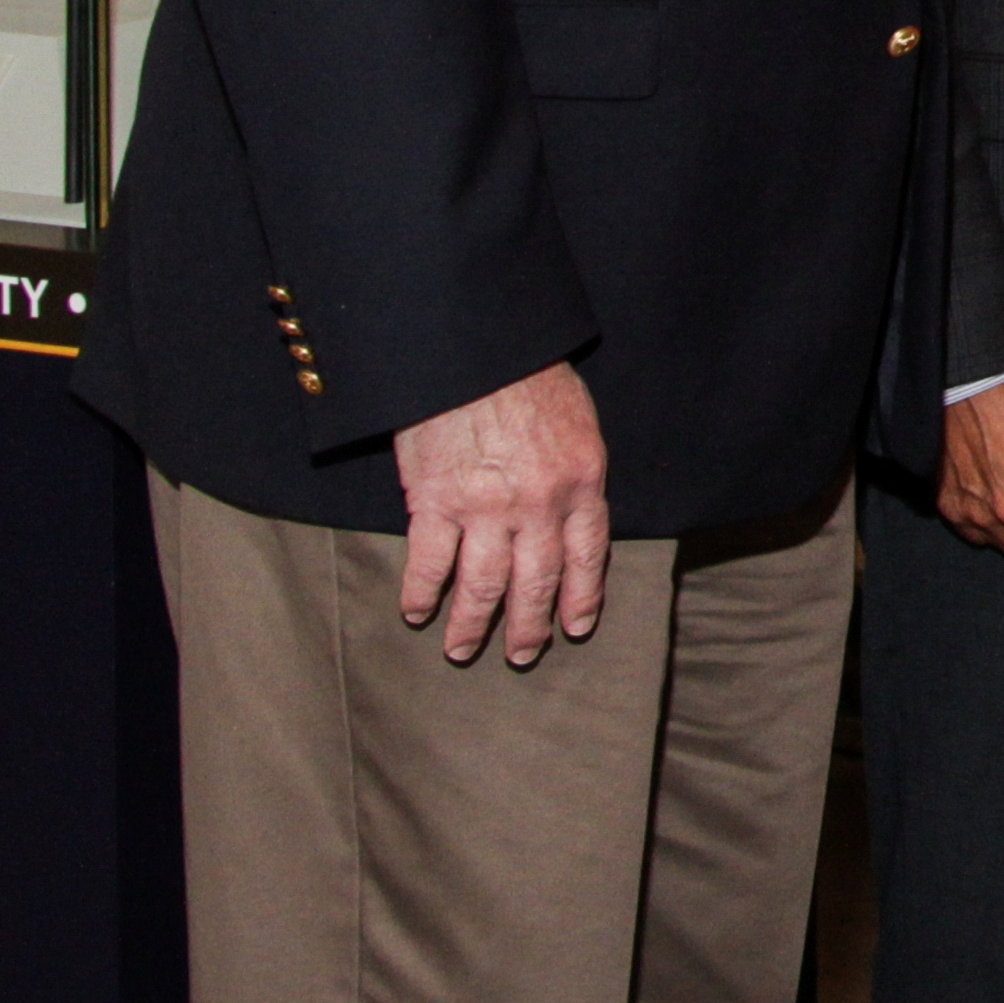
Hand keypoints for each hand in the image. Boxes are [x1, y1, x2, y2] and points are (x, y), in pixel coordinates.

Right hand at [393, 360, 612, 667]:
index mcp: (581, 483)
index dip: (580, 599)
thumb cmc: (530, 373)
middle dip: (528, 626)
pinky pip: (430, 563)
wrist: (477, 348)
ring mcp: (487, 508)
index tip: (573, 628)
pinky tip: (416, 612)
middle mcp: (539, 505)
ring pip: (484, 585)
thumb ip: (575, 474)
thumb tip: (571, 517)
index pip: (587, 558)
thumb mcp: (578, 422)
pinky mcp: (436, 501)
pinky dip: (422, 593)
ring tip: (463, 650)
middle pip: (536, 582)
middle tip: (519, 655)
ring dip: (473, 624)